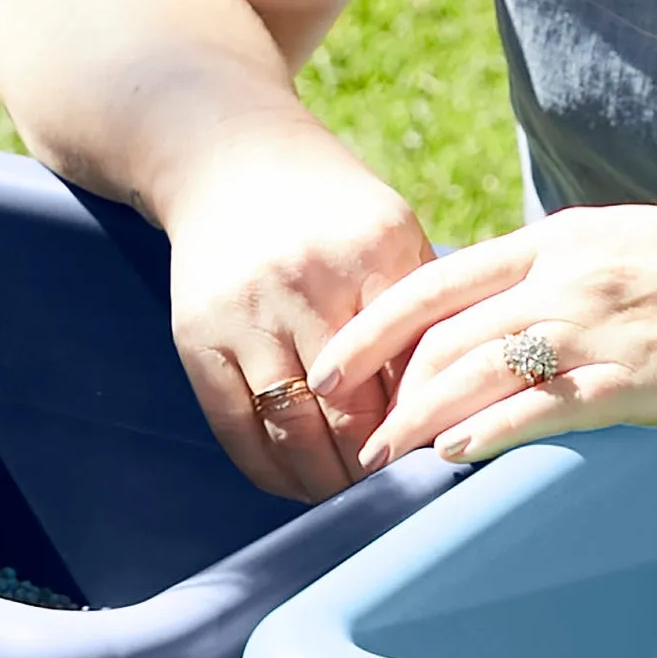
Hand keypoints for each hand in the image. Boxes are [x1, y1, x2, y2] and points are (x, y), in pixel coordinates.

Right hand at [158, 127, 438, 503]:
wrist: (227, 157)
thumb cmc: (329, 209)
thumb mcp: (391, 234)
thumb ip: (424, 311)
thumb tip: (459, 407)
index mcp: (373, 253)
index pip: (411, 371)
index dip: (426, 428)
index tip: (440, 463)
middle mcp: (306, 283)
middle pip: (352, 413)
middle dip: (378, 470)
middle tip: (399, 498)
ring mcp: (245, 313)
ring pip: (294, 431)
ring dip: (325, 482)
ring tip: (351, 500)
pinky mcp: (197, 337)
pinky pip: (235, 429)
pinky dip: (269, 470)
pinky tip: (296, 483)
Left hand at [331, 208, 656, 465]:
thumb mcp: (628, 250)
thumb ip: (562, 277)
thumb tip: (502, 317)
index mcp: (560, 239)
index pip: (437, 279)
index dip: (373, 324)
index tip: (332, 363)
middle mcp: (569, 274)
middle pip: (445, 332)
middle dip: (385, 386)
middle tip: (348, 431)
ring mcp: (602, 324)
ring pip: (480, 369)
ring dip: (420, 418)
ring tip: (381, 457)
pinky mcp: (640, 376)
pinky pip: (545, 406)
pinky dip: (490, 430)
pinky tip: (453, 455)